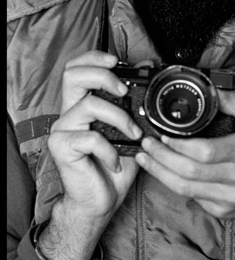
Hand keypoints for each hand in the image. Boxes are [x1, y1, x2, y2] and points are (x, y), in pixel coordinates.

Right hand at [48, 50, 141, 221]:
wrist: (101, 201)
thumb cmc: (114, 165)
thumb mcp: (131, 130)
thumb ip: (136, 103)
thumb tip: (148, 70)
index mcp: (83, 104)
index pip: (77, 68)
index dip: (94, 58)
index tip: (116, 61)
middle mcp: (70, 113)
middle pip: (72, 75)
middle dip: (103, 76)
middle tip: (124, 91)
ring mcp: (63, 129)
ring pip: (89, 104)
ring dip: (120, 118)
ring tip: (134, 135)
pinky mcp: (62, 148)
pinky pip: (89, 137)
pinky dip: (110, 150)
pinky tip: (116, 162)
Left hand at [135, 90, 234, 219]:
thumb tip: (211, 90)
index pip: (205, 152)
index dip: (179, 145)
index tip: (164, 135)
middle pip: (190, 172)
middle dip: (162, 157)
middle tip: (147, 145)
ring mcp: (230, 198)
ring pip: (186, 188)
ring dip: (160, 173)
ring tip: (145, 158)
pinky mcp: (223, 211)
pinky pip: (192, 198)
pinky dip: (175, 184)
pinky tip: (165, 172)